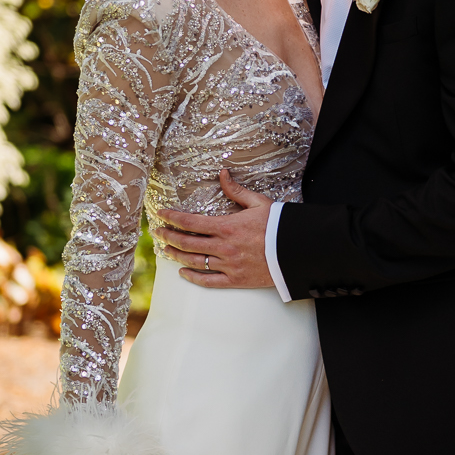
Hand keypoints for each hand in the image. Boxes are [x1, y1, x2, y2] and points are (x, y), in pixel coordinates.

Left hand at [156, 168, 275, 288]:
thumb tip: (223, 173)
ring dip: (176, 255)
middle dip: (168, 236)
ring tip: (165, 250)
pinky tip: (183, 274)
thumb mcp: (259, 203)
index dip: (172, 218)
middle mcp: (223, 246)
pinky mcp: (236, 280)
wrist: (298, 251)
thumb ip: (236, 190)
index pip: (190, 222)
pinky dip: (193, 278)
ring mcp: (228, 265)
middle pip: (186, 242)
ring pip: (194, 261)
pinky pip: (209, 281)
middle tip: (157, 233)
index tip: (160, 214)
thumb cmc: (279, 226)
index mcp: (226, 226)